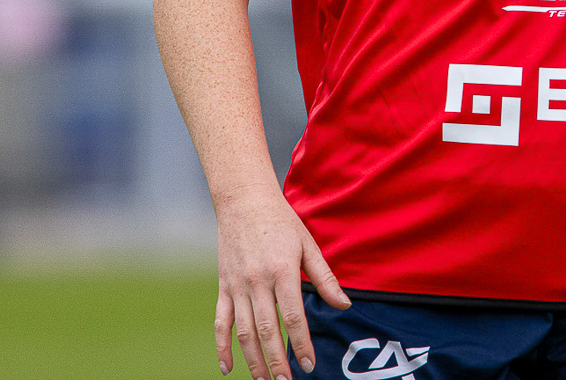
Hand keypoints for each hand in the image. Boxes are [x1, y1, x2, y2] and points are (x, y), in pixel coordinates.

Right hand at [214, 185, 351, 377]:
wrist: (244, 201)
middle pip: (266, 329)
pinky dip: (221, 346)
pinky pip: (220, 322)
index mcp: (282, 270)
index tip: (309, 365)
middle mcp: (257, 281)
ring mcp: (237, 285)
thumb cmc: (281, 222)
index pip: (293, 316)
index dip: (301, 344)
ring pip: (243, 331)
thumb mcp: (308, 245)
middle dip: (277, 361)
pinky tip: (228, 368)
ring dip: (253, 360)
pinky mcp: (223, 287)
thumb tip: (344, 305)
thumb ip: (325, 278)